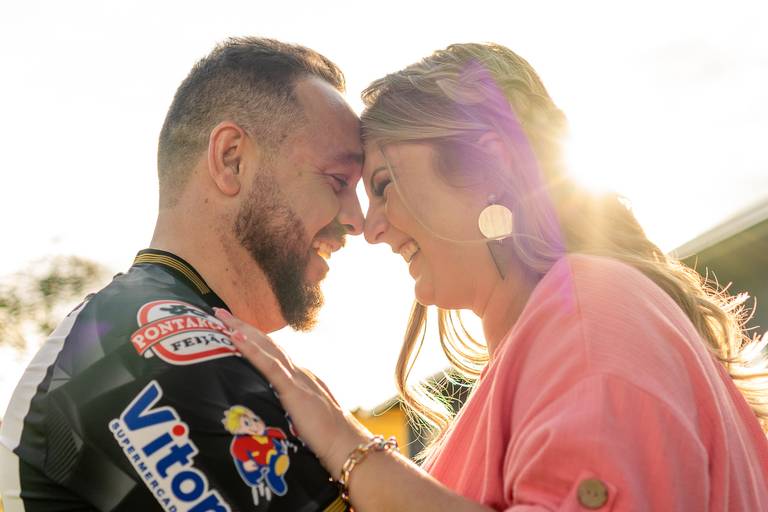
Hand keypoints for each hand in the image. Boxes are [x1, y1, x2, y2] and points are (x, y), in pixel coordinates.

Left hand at [214, 308, 370, 478]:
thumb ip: (290, 410)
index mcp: (300, 378)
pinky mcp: (293, 390)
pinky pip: (269, 366)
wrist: (345, 444)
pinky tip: (236, 338)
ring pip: (266, 348)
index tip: (233, 327)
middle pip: (266, 343)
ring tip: (222, 317)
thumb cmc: (327, 439)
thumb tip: (273, 412)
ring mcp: (297, 378)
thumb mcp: (304, 418)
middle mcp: (298, 372)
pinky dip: (251, 350)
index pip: (272, 353)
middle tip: (220, 312)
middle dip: (242, 326)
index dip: (253, 339)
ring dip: (242, 330)